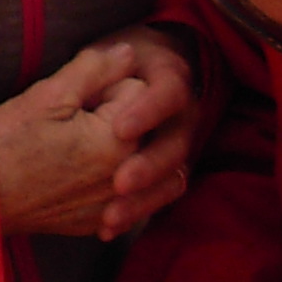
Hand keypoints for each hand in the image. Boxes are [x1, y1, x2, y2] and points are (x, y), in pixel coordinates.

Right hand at [0, 37, 193, 238]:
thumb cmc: (8, 142)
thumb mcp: (48, 94)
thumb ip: (95, 68)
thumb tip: (130, 52)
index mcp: (118, 141)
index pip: (139, 92)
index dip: (108, 85)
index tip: (77, 97)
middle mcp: (125, 179)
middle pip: (144, 128)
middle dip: (121, 116)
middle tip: (75, 121)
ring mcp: (112, 206)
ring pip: (140, 164)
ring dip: (125, 151)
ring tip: (83, 146)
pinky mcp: (97, 223)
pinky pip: (124, 197)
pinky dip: (114, 183)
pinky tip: (83, 175)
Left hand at [95, 25, 204, 238]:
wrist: (124, 78)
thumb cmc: (109, 64)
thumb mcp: (101, 53)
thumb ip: (105, 60)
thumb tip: (122, 55)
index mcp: (170, 80)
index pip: (169, 94)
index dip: (148, 111)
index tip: (120, 129)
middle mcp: (181, 117)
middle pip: (176, 145)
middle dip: (148, 166)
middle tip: (118, 182)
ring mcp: (175, 147)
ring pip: (172, 178)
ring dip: (143, 200)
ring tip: (109, 216)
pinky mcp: (164, 173)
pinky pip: (158, 197)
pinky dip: (135, 213)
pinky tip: (104, 227)